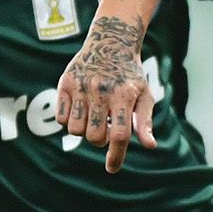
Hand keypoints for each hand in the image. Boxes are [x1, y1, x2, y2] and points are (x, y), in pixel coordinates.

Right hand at [56, 16, 157, 172]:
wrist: (111, 42)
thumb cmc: (130, 75)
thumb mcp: (144, 95)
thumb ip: (144, 121)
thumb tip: (150, 146)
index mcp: (124, 95)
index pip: (119, 135)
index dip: (116, 156)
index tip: (112, 169)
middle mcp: (101, 91)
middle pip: (95, 137)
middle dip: (101, 140)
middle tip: (106, 127)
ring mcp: (81, 87)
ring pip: (76, 131)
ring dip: (84, 132)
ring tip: (93, 119)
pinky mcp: (65, 83)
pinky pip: (62, 118)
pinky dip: (70, 121)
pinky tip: (80, 110)